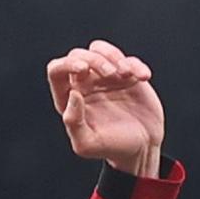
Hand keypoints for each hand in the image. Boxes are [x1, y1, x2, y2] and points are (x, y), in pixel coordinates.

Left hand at [46, 42, 164, 176]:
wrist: (141, 149)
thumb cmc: (112, 148)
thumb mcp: (87, 144)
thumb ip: (73, 122)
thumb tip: (73, 93)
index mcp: (69, 99)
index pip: (56, 71)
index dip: (66, 64)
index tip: (83, 69)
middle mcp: (84, 85)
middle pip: (78, 55)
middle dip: (94, 59)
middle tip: (109, 74)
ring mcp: (105, 78)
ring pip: (99, 50)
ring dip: (112, 55)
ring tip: (124, 74)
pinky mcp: (126, 76)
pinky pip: (126, 59)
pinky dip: (134, 64)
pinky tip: (143, 77)